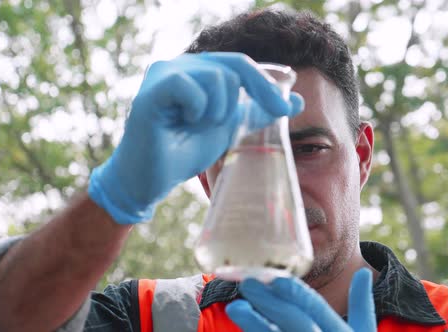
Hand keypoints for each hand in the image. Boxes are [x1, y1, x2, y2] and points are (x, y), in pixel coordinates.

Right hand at [88, 52, 303, 223]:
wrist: (151, 179)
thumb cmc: (184, 151)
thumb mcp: (230, 127)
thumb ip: (258, 111)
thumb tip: (296, 101)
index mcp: (198, 69)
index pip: (241, 65)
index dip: (266, 85)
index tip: (286, 110)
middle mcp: (180, 64)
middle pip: (234, 67)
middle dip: (239, 102)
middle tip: (221, 125)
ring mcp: (164, 73)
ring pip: (217, 77)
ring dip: (217, 111)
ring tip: (196, 125)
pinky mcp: (152, 90)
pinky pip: (192, 88)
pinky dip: (198, 110)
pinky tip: (183, 123)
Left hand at [226, 268, 375, 331]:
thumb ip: (362, 304)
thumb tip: (363, 273)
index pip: (318, 309)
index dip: (297, 294)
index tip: (276, 279)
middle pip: (295, 321)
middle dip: (271, 302)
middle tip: (247, 283)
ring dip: (255, 324)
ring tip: (235, 307)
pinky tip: (242, 329)